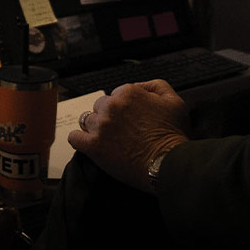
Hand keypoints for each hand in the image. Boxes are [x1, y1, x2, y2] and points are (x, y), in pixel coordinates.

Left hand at [67, 79, 190, 193]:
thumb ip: (156, 86)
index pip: (115, 95)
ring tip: (109, 140)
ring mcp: (101, 125)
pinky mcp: (93, 146)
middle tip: (121, 132)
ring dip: (96, 129)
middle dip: (108, 117)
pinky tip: (88, 144)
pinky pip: (74, 138)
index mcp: (128, 93)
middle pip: (100, 107)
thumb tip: (139, 86)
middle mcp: (112, 106)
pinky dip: (79, 140)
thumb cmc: (173, 135)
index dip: (123, 108)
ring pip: (87, 121)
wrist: (167, 164)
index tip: (129, 120)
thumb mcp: (174, 101)